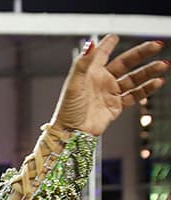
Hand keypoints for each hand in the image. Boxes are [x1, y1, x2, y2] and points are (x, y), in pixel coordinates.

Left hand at [52, 36, 167, 135]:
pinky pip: (134, 95)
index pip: (101, 54)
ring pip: (133, 79)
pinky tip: (157, 82)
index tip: (114, 36)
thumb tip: (90, 44)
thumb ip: (83, 63)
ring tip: (162, 64)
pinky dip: (146, 89)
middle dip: (141, 54)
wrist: (73, 133)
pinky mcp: (116, 106)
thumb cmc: (68, 110)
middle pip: (125, 63)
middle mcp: (102, 81)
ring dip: (148, 71)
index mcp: (90, 73)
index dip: (108, 45)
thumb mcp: (74, 84)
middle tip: (156, 45)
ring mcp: (110, 93)